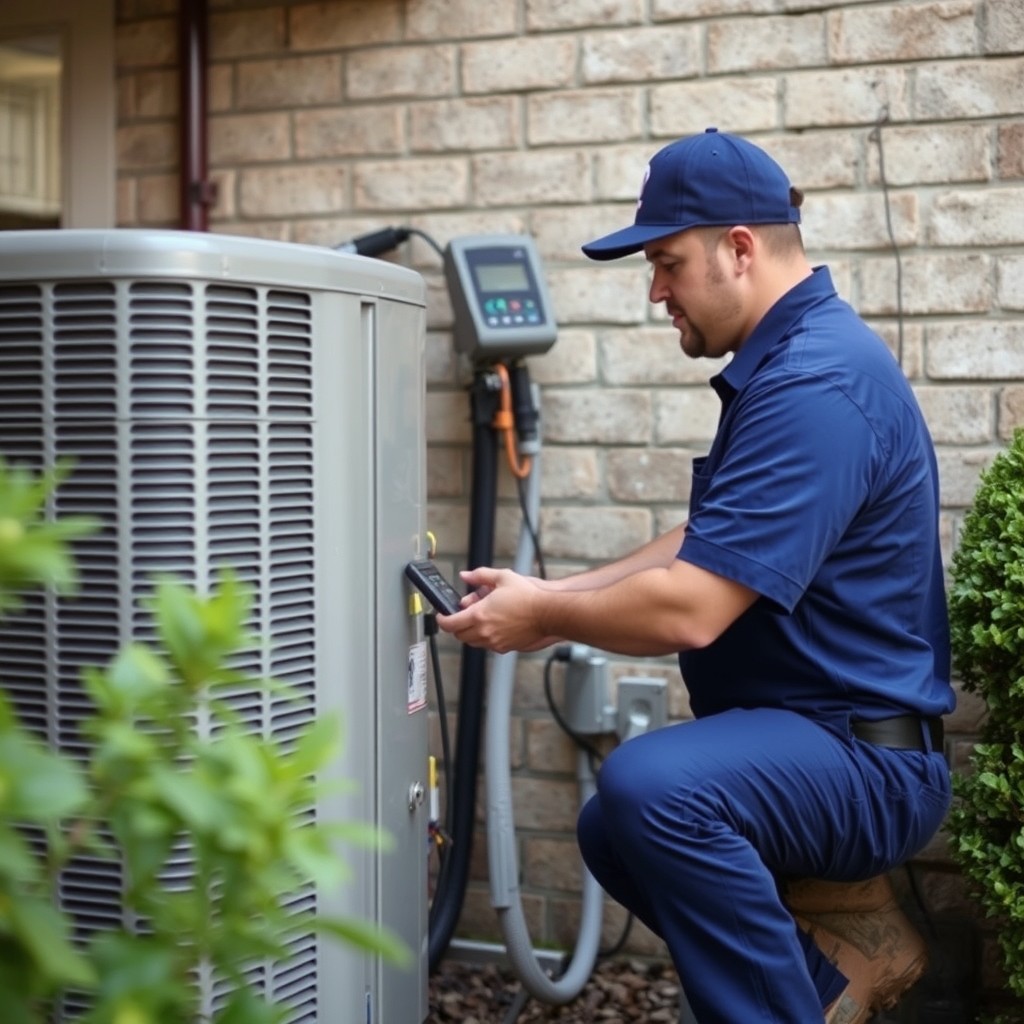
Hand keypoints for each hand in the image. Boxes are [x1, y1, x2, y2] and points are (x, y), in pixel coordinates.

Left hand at [436, 567, 554, 652]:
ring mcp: (495, 641)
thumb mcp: (502, 577)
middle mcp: (484, 631)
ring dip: (470, 632)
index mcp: (479, 615)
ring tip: (479, 619)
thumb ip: (480, 575)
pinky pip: (487, 645)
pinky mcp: (505, 647)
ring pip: (472, 642)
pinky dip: (485, 638)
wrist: (547, 613)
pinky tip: (493, 626)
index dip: (442, 620)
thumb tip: (466, 575)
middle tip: (460, 616)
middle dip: (456, 626)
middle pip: (459, 635)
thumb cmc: (528, 597)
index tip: (442, 615)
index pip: (450, 624)